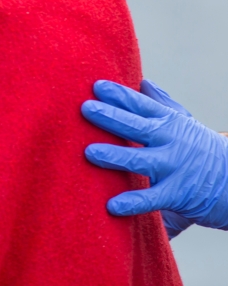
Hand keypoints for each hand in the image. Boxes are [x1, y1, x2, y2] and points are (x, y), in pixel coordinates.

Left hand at [82, 79, 227, 237]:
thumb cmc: (203, 149)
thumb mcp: (185, 123)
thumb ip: (162, 104)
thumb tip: (144, 82)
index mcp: (169, 122)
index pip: (141, 105)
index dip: (120, 95)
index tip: (97, 86)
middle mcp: (170, 141)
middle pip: (137, 127)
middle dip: (111, 117)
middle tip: (86, 109)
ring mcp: (174, 167)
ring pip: (140, 160)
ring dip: (115, 156)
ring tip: (90, 152)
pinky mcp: (177, 194)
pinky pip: (152, 199)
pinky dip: (133, 203)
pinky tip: (112, 205)